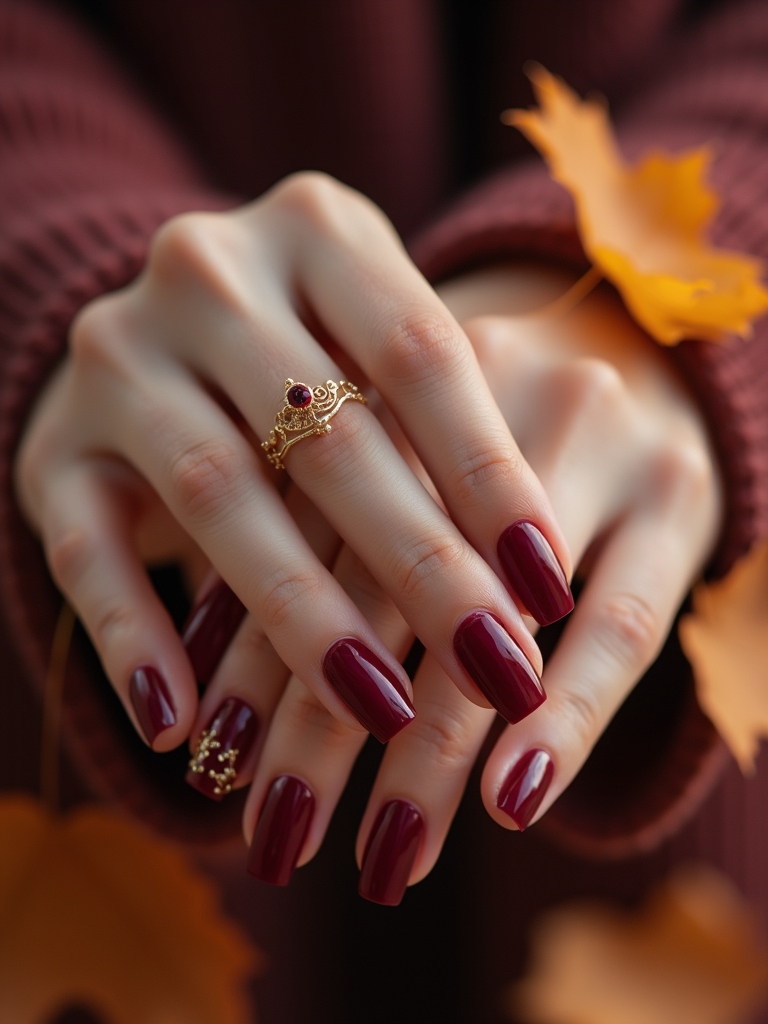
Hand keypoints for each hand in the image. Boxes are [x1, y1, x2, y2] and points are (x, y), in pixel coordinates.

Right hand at [14, 174, 570, 759]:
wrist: (160, 327)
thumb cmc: (312, 350)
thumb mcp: (377, 351)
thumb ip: (436, 435)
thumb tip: (535, 594)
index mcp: (317, 232)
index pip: (421, 354)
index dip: (489, 473)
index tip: (549, 585)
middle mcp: (209, 273)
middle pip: (328, 433)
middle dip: (419, 566)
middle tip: (496, 671)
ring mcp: (119, 355)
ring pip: (216, 495)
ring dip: (298, 617)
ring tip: (375, 714)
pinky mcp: (56, 446)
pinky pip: (87, 552)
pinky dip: (134, 639)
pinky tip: (183, 725)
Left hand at [237, 262, 721, 901]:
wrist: (638, 354)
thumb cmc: (481, 425)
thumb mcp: (393, 446)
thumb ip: (310, 522)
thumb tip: (191, 653)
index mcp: (390, 371)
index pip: (305, 528)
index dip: (255, 649)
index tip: (213, 758)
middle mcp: (487, 388)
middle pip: (387, 578)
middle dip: (324, 725)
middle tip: (276, 840)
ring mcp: (593, 435)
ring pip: (498, 616)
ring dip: (432, 750)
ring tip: (384, 861)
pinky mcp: (674, 495)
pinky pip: (622, 622)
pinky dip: (565, 717)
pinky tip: (512, 802)